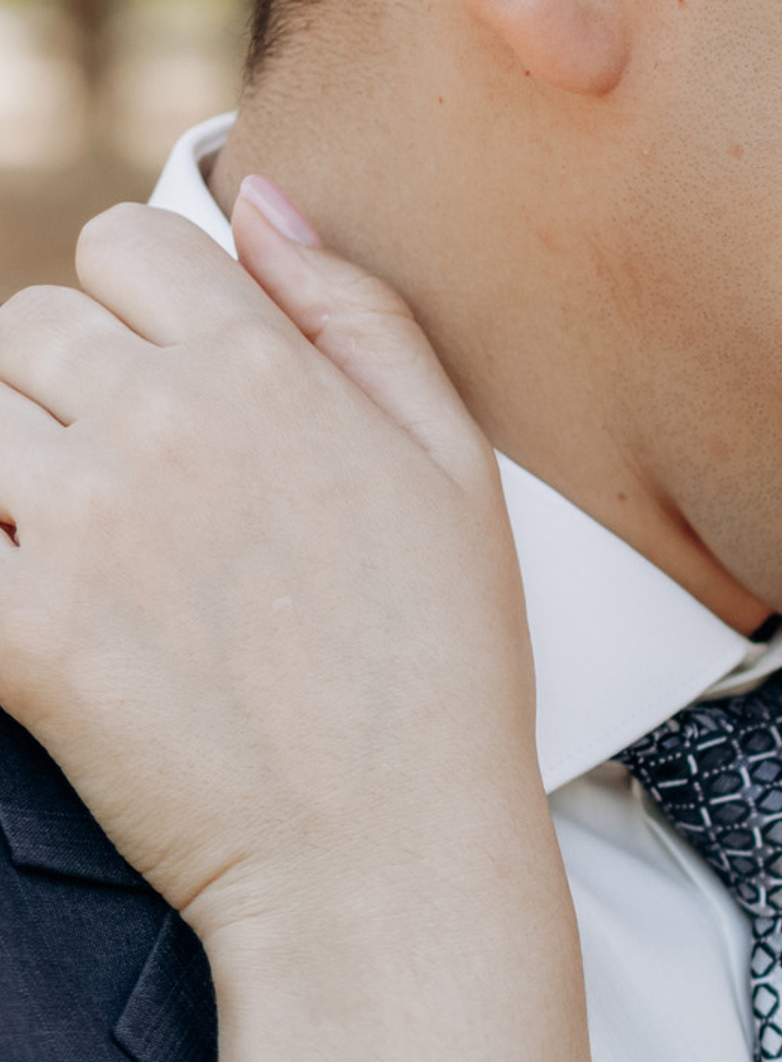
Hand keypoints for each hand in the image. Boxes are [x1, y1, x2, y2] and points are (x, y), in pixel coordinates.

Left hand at [0, 185, 548, 963]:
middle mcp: (166, 425)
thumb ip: (362, 318)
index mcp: (272, 375)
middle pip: (28, 325)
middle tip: (139, 502)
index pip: (127, 245)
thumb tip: (262, 204)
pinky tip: (49, 615)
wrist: (392, 857)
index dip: (141, 309)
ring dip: (14, 477)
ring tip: (92, 562)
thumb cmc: (442, 673)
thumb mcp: (458, 474)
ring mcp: (81, 525)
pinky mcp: (16, 630)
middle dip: (67, 395)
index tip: (172, 389)